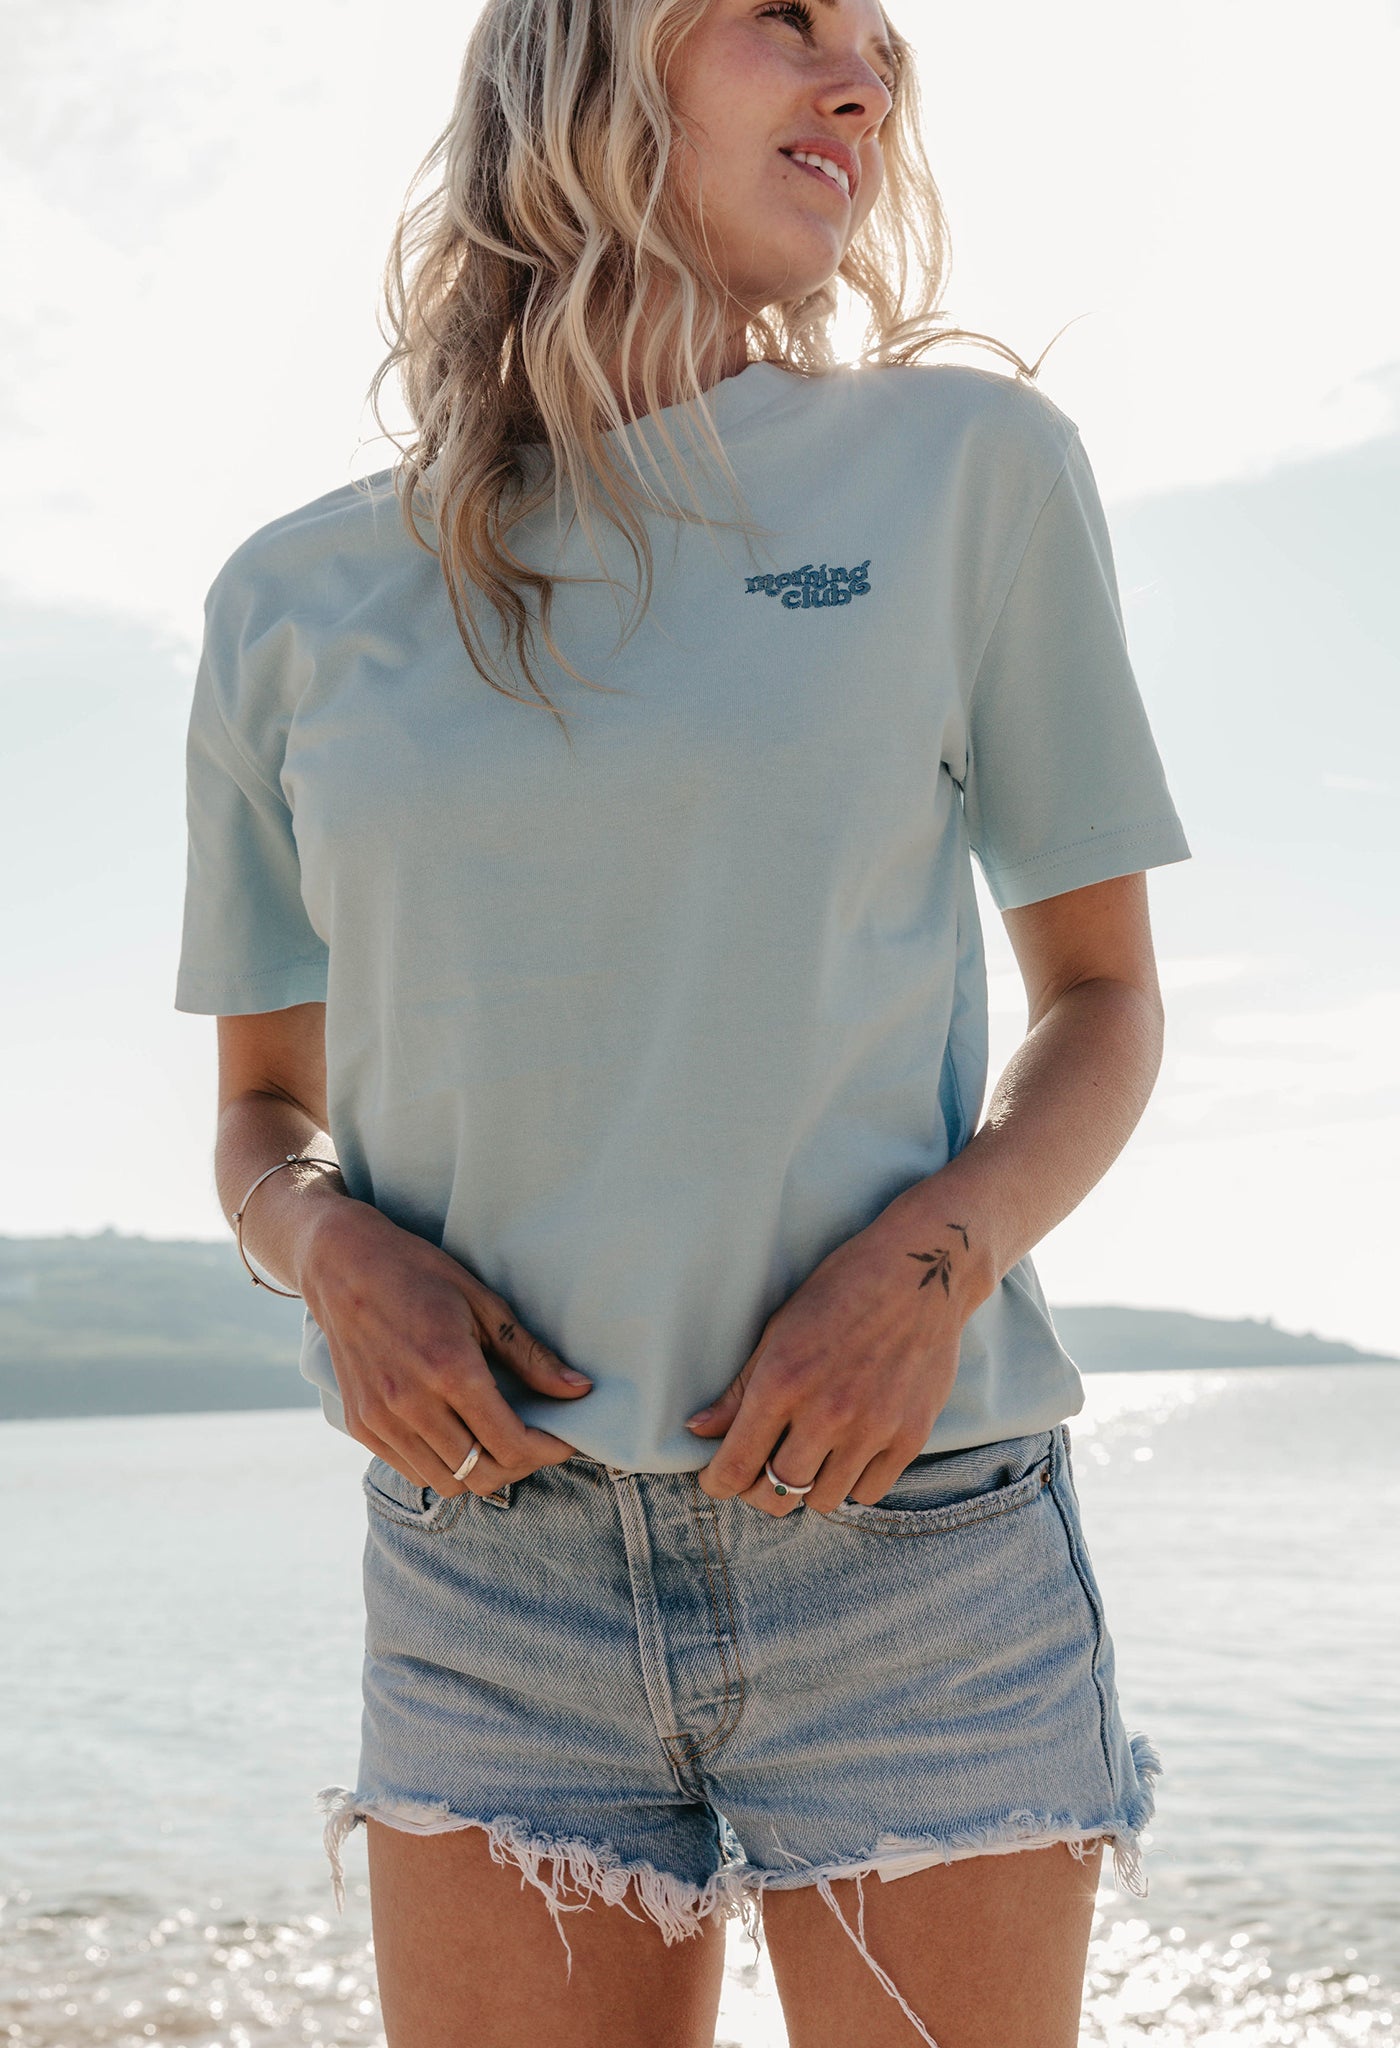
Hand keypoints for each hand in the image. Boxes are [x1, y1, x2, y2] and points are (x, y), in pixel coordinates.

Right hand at [301, 1198, 590, 1497]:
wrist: (342, 1264)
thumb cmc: (419, 1274)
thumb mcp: (483, 1303)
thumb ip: (531, 1355)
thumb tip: (580, 1389)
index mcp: (450, 1369)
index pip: (511, 1443)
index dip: (548, 1450)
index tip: (565, 1439)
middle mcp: (411, 1403)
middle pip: (483, 1474)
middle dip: (521, 1465)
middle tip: (536, 1441)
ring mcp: (380, 1419)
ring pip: (449, 1483)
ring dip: (482, 1471)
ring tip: (498, 1440)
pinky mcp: (360, 1425)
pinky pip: (413, 1471)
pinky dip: (444, 1465)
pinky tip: (458, 1434)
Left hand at [684, 1205, 986, 1516]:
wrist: (922, 1273)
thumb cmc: (841, 1291)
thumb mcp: (779, 1330)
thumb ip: (740, 1389)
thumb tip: (696, 1431)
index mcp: (782, 1382)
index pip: (736, 1467)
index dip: (718, 1483)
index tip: (718, 1480)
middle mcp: (825, 1413)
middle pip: (776, 1495)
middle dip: (759, 1492)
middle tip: (762, 1472)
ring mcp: (872, 1429)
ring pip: (822, 1501)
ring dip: (808, 1487)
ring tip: (810, 1458)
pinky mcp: (911, 1437)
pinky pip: (869, 1492)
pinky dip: (853, 1481)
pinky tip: (849, 1454)